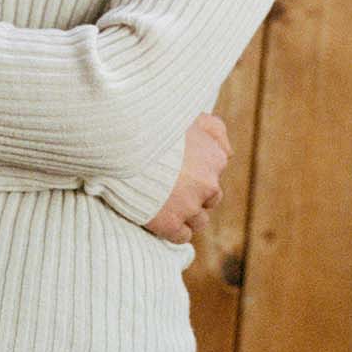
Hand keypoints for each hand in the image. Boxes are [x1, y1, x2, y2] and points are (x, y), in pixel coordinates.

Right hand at [145, 113, 230, 245]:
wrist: (121, 144)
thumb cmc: (151, 125)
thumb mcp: (189, 116)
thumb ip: (213, 129)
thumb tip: (230, 152)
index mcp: (214, 158)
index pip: (215, 172)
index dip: (196, 172)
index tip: (179, 169)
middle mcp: (208, 184)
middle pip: (210, 198)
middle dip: (194, 195)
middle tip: (170, 188)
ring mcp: (190, 206)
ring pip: (199, 220)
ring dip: (186, 214)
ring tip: (164, 205)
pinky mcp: (170, 224)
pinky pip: (182, 236)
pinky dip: (173, 230)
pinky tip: (159, 219)